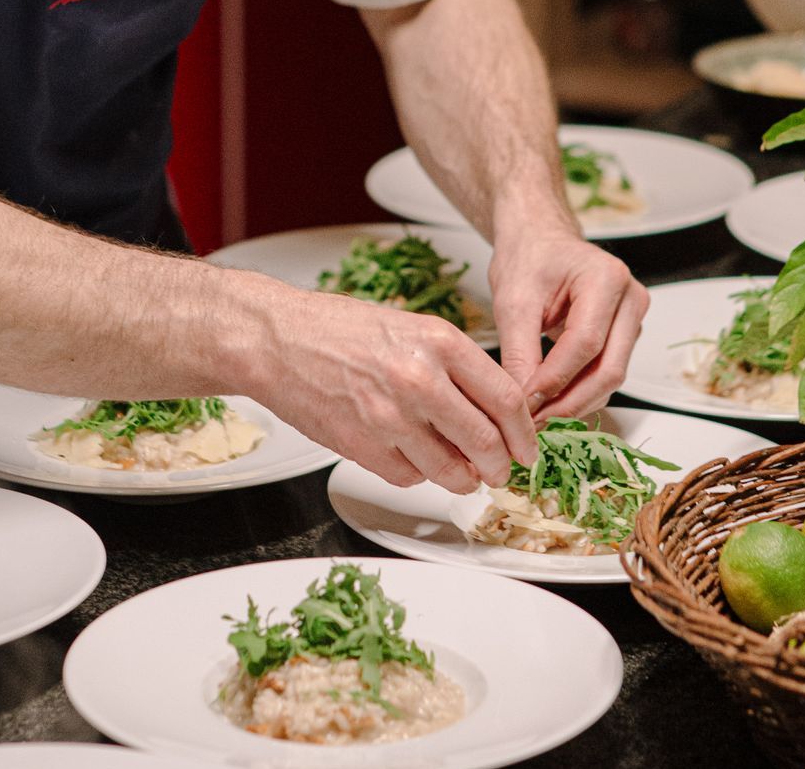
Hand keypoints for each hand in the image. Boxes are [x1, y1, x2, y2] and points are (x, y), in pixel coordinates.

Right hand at [251, 287, 538, 493]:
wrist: (278, 340)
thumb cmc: (338, 329)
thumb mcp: (410, 328)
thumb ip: (454, 367)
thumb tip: (492, 411)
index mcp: (438, 342)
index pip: (506, 400)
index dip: (524, 433)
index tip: (527, 447)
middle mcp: (419, 379)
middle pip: (487, 443)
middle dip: (500, 465)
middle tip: (500, 469)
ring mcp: (391, 417)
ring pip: (451, 471)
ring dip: (462, 477)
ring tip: (459, 468)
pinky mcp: (364, 447)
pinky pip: (410, 477)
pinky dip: (417, 474)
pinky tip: (409, 453)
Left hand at [487, 229, 648, 420]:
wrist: (538, 241)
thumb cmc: (528, 259)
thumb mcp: (513, 301)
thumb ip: (519, 352)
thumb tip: (524, 404)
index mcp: (606, 278)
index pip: (586, 343)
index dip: (556, 379)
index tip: (525, 404)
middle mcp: (631, 299)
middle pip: (608, 368)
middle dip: (570, 401)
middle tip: (534, 423)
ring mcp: (633, 318)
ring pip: (611, 376)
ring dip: (575, 403)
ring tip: (538, 418)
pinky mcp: (625, 335)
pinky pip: (606, 372)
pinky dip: (580, 392)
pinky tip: (552, 404)